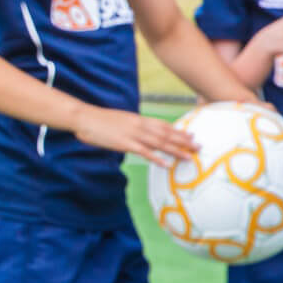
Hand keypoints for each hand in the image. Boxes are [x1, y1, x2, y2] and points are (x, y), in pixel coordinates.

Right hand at [72, 106, 199, 168]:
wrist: (84, 118)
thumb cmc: (99, 120)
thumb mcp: (119, 121)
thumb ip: (131, 126)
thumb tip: (139, 134)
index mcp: (138, 119)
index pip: (163, 125)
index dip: (178, 131)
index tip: (191, 135)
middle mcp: (139, 125)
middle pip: (166, 134)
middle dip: (183, 141)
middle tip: (198, 147)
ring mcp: (133, 134)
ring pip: (160, 143)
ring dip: (176, 150)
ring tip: (189, 156)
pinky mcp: (125, 143)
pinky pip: (145, 152)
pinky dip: (157, 158)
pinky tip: (167, 164)